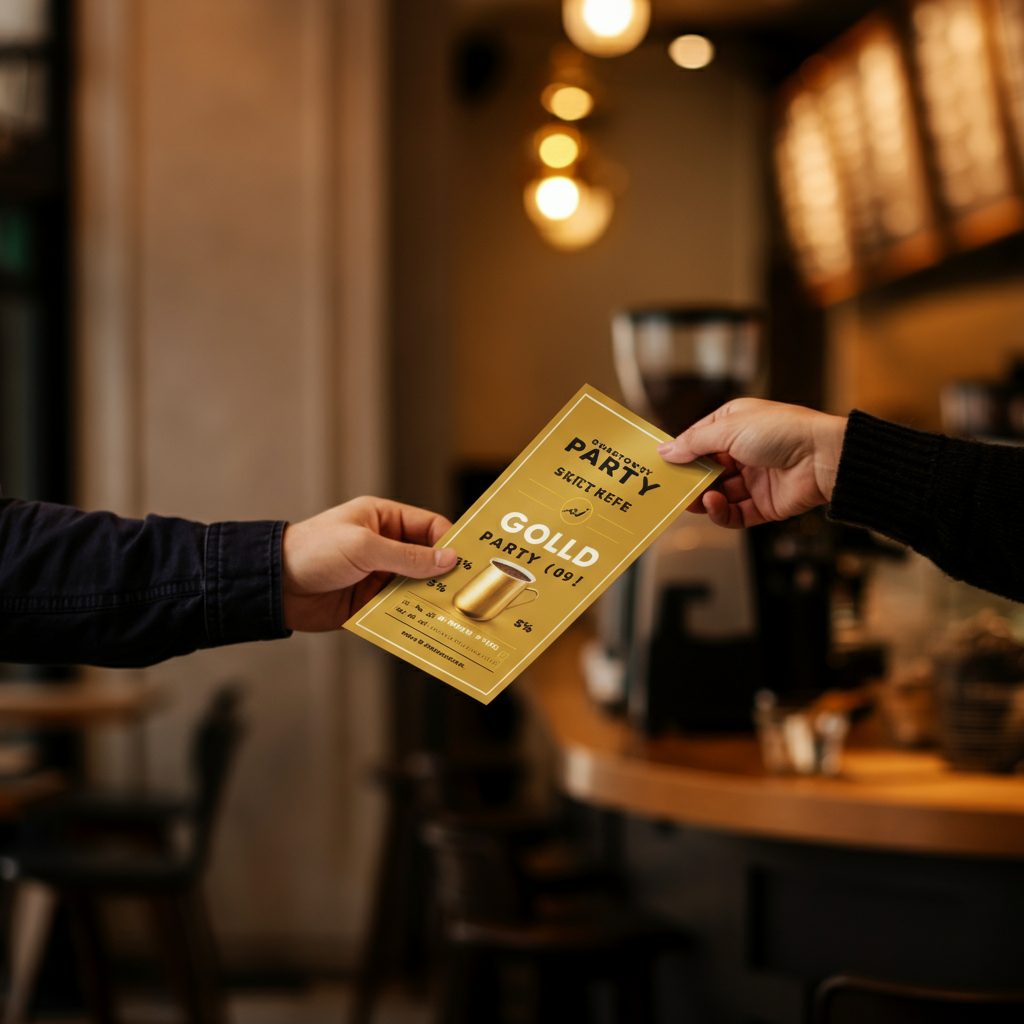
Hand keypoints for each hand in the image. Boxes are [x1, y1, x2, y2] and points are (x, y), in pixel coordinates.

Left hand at [281, 496, 455, 630]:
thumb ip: (407, 556)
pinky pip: (399, 610)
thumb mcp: (363, 547)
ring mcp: (378, 576)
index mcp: (384, 519)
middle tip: (469, 591)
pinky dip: (413, 618)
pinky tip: (427, 627)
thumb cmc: (312, 551)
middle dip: (445, 575)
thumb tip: (447, 560)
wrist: (273, 586)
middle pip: (428, 560)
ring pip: (416, 588)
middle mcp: (385, 546)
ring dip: (431, 600)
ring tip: (454, 613)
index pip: (430, 527)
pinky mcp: (370, 603)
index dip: (450, 543)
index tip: (470, 562)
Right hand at [656, 398, 847, 528]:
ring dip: (703, 498)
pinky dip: (720, 512)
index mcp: (735, 425)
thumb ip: (693, 443)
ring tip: (695, 499)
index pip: (699, 440)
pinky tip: (714, 504)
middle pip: (706, 470)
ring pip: (718, 494)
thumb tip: (665, 450)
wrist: (825, 457)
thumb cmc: (784, 431)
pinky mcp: (763, 505)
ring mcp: (754, 479)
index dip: (681, 452)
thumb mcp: (729, 427)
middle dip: (690, 480)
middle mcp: (743, 451)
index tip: (663, 464)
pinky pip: (734, 514)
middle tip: (673, 488)